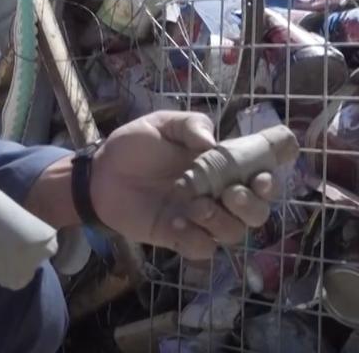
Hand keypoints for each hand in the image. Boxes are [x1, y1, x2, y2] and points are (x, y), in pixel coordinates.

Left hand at [90, 111, 273, 259]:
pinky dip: (197, 239)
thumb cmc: (135, 145)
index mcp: (222, 164)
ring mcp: (202, 217)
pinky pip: (204, 249)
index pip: (264, 172)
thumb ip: (190, 126)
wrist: (100, 172)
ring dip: (223, 221)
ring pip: (235, 233)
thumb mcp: (161, 124)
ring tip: (195, 205)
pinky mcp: (181, 237)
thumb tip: (211, 142)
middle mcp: (219, 193)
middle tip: (230, 193)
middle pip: (259, 210)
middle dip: (253, 204)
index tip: (263, 176)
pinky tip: (177, 222)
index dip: (273, 176)